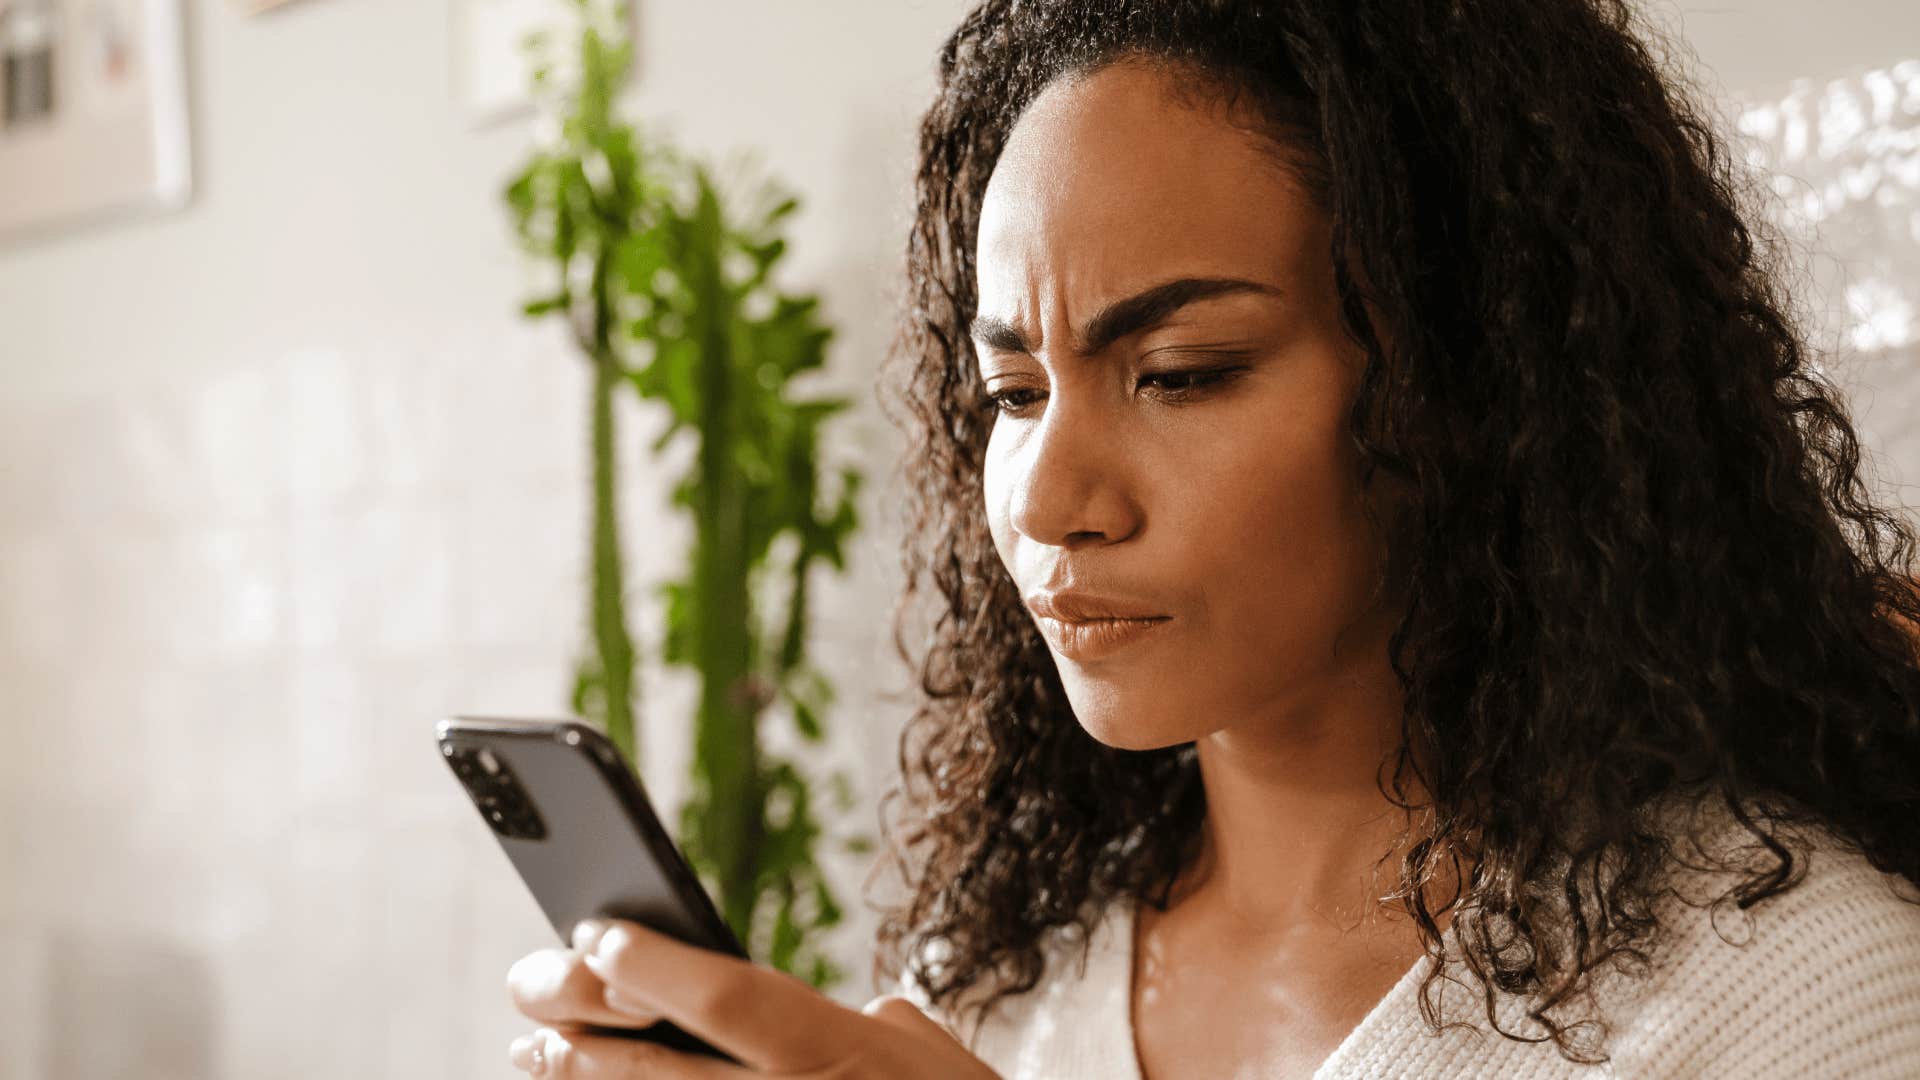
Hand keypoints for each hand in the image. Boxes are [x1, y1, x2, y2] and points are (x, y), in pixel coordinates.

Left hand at [504, 917, 1002, 1077]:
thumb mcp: (931, 1058)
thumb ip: (877, 1023)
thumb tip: (852, 1006)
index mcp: (843, 1055)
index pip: (732, 1000)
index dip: (655, 966)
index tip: (597, 931)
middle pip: (661, 1070)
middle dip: (584, 1028)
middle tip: (531, 989)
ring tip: (536, 1052)